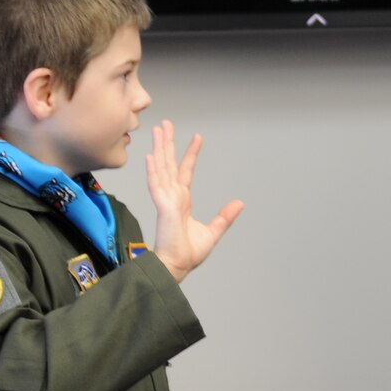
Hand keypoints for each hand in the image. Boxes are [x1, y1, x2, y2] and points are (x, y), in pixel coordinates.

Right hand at [145, 121, 243, 283]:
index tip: (197, 137)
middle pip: (169, 164)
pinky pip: (157, 185)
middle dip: (168, 143)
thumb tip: (239, 203)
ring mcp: (166, 200)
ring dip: (160, 149)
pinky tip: (150, 156)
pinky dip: (153, 171)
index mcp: (181, 201)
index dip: (190, 154)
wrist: (177, 266)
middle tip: (165, 124)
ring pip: (162, 169)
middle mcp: (172, 197)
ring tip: (159, 130)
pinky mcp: (163, 208)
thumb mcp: (212, 231)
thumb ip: (224, 216)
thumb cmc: (188, 253)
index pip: (185, 171)